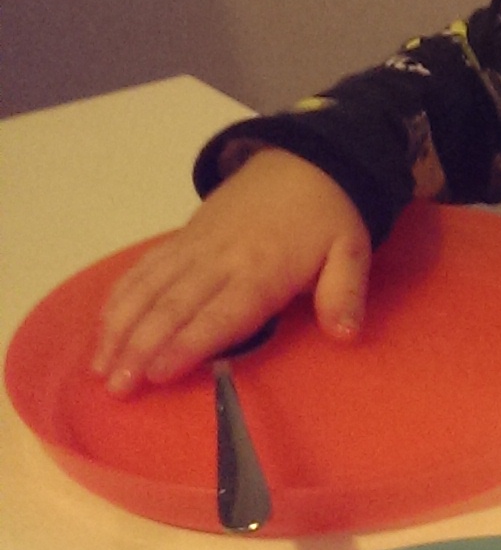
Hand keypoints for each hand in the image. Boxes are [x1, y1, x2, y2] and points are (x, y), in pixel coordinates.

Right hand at [91, 147, 371, 395]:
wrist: (303, 162)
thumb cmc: (328, 218)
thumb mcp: (351, 251)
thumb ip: (345, 293)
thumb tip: (346, 335)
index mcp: (262, 271)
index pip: (220, 314)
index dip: (188, 344)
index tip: (158, 373)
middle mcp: (220, 260)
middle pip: (173, 307)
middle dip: (140, 348)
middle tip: (117, 388)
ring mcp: (195, 248)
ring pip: (149, 289)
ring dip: (120, 328)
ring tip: (99, 368)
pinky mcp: (182, 238)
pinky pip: (144, 269)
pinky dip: (120, 297)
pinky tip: (103, 328)